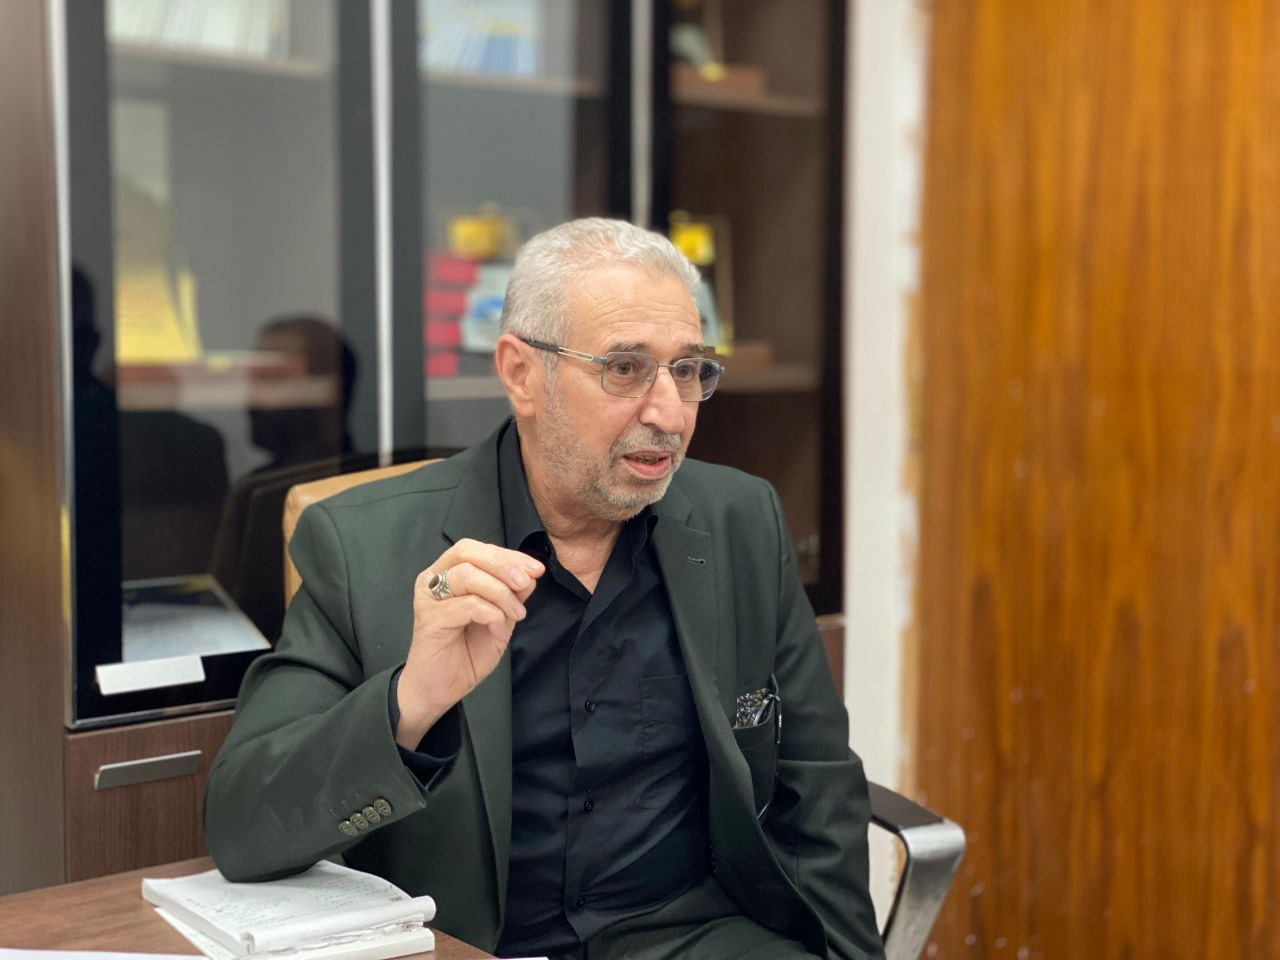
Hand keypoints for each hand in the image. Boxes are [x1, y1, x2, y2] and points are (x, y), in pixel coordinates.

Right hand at [395, 539, 543, 747]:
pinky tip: (498, 632)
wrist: (443, 688)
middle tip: (525, 584)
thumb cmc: (466, 652)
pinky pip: (468, 604)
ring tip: (516, 615)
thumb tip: (530, 574)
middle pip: (468, 552)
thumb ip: (512, 594)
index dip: (509, 555)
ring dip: (501, 593)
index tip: (536, 569)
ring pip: (468, 576)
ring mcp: (429, 598)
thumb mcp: (500, 618)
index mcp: (448, 573)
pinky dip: (492, 615)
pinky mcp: (430, 619)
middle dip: (503, 565)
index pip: (478, 550)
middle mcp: (433, 579)